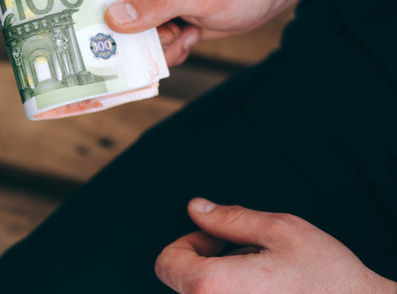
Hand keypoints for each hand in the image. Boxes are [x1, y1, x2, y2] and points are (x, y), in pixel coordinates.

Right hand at [105, 0, 287, 65]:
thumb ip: (157, 4)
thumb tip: (112, 18)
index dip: (113, 24)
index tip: (141, 35)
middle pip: (118, 29)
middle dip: (148, 42)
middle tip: (178, 32)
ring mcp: (149, 5)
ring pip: (137, 45)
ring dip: (165, 49)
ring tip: (190, 32)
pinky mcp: (162, 22)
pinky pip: (154, 50)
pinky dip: (174, 51)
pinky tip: (193, 35)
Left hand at [155, 198, 396, 292]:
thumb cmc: (327, 277)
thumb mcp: (281, 231)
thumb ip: (230, 219)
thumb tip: (196, 208)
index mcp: (213, 286)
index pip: (166, 262)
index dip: (189, 242)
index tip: (218, 241)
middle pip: (182, 282)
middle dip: (206, 262)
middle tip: (247, 256)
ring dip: (223, 281)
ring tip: (264, 278)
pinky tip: (267, 293)